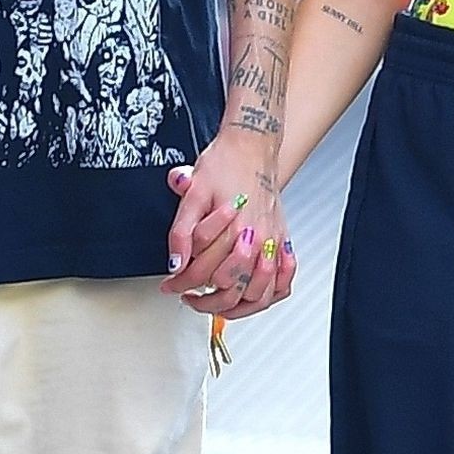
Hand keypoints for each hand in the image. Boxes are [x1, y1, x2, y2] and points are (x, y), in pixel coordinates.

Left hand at [160, 131, 295, 319]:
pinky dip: (268, 295)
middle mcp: (258, 239)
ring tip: (215, 305)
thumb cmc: (224, 165)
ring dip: (235, 307)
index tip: (170, 285)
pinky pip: (283, 282)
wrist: (251, 146)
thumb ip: (182, 231)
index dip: (180, 284)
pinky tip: (251, 296)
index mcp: (235, 229)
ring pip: (259, 295)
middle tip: (187, 297)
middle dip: (203, 300)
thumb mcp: (193, 193)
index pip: (203, 274)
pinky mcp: (282, 241)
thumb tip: (176, 263)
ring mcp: (273, 243)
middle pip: (231, 290)